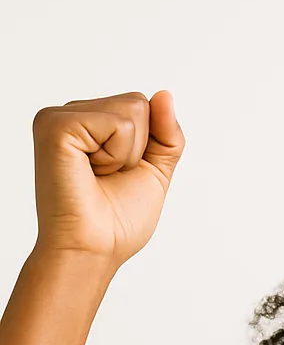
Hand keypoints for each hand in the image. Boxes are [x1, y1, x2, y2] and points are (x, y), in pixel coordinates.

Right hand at [31, 90, 184, 267]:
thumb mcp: (153, 172)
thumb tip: (164, 94)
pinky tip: (90, 172)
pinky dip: (116, 155)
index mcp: (88, 123)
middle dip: (137, 150)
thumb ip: (165, 134)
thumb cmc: (116, 223)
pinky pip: (118, 123)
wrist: (94, 250)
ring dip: (128, 154)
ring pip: (132, 109)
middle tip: (107, 178)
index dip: (145, 147)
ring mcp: (60, 117)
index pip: (140, 106)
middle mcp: (71, 115)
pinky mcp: (56, 125)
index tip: (118, 175)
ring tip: (98, 176)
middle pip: (138, 103)